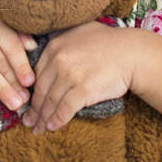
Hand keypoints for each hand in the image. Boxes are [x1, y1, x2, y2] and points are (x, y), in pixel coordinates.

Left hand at [21, 21, 135, 132]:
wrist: (133, 53)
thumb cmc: (111, 43)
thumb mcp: (81, 31)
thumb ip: (63, 38)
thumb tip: (51, 44)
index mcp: (55, 46)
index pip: (37, 74)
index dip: (32, 92)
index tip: (29, 104)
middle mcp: (59, 59)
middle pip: (41, 90)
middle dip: (34, 110)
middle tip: (29, 122)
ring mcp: (70, 75)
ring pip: (51, 101)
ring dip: (43, 119)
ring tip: (39, 130)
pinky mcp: (83, 89)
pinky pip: (65, 109)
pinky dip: (58, 120)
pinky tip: (53, 127)